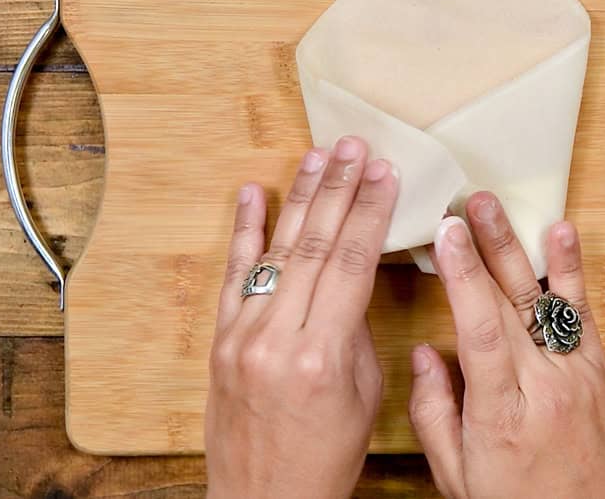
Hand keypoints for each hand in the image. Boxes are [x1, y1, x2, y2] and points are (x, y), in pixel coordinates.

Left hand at [205, 137, 396, 498]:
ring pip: (276, 250)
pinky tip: (253, 193)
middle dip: (339, 189)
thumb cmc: (325, 457)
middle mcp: (276, 338)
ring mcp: (242, 336)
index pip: (352, 263)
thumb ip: (354, 329)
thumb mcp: (363, 396)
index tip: (385, 172)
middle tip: (355, 147)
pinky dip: (244, 231)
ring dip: (299, 197)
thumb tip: (350, 274)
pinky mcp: (220, 341)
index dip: (370, 211)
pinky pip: (233, 275)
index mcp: (322, 355)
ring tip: (319, 156)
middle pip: (315, 245)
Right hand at [408, 192, 604, 497]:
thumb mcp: (458, 478)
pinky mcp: (604, 376)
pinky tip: (562, 236)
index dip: (462, 276)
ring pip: (546, 299)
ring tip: (497, 207)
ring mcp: (579, 378)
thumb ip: (436, 414)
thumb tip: (426, 353)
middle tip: (465, 203)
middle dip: (485, 247)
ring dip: (520, 247)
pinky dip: (571, 273)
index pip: (479, 329)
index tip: (445, 235)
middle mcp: (544, 389)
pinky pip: (583, 315)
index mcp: (500, 415)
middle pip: (511, 303)